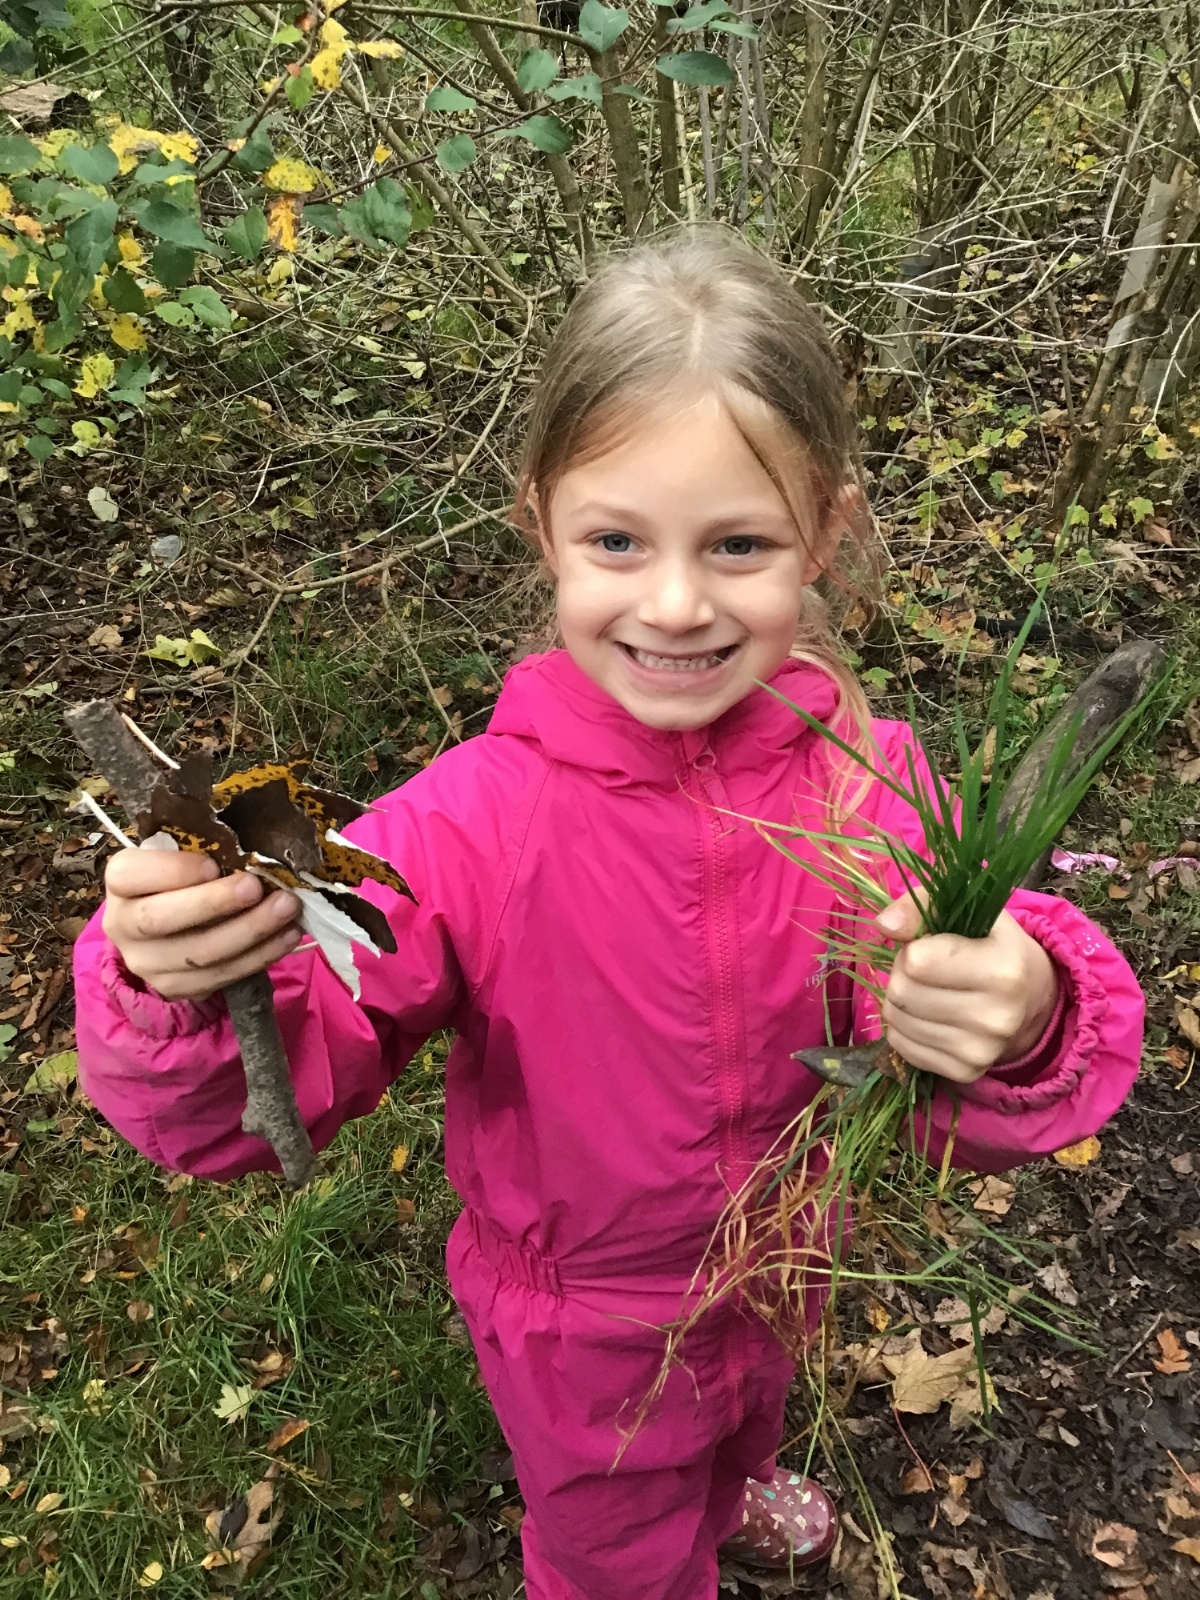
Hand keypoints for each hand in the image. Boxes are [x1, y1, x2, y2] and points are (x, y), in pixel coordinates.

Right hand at [103, 849, 301, 1002]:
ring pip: (198, 954)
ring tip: (287, 908)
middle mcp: (122, 926)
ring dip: (250, 931)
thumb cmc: (182, 879)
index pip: (131, 875)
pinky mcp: (175, 987)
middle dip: (214, 903)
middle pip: (161, 919)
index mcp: (120, 882)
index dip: (172, 871)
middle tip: (256, 886)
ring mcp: (147, 963)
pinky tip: (288, 934)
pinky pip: (221, 976)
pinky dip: (260, 956)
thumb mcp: (181, 856)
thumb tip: (254, 848)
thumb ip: (203, 850)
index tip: (213, 864)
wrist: (168, 929)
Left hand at [874, 892, 1058, 1083]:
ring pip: (897, 1021)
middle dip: (901, 973)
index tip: (930, 946)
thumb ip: (921, 905)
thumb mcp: (969, 912)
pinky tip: (926, 1014)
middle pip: (902, 992)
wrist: (1030, 999)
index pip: (917, 961)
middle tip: (923, 969)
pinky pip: (901, 1046)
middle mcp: (996, 1018)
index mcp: (1003, 971)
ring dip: (899, 1000)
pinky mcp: (964, 1072)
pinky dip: (903, 1026)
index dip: (912, 948)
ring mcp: (981, 1051)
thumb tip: (884, 925)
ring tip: (925, 989)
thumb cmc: (991, 945)